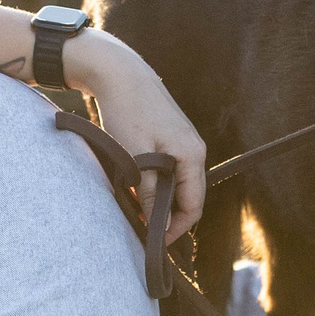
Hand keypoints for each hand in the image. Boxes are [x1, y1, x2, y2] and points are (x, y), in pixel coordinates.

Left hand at [77, 34, 207, 243]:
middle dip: (170, 217)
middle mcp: (194, 149)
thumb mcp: (137, 158)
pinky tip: (138, 189)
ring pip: (178, 183)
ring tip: (139, 212)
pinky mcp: (171, 137)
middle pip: (189, 197)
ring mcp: (184, 142)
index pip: (193, 206)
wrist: (119, 73)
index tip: (154, 242)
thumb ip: (151, 193)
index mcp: (192, 155)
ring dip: (162, 200)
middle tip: (144, 232)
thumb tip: (159, 224)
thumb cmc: (127, 112)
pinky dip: (157, 184)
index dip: (175, 229)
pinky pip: (171, 170)